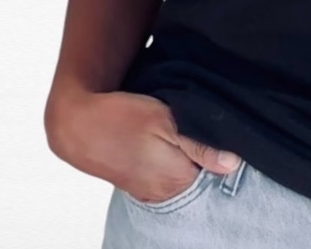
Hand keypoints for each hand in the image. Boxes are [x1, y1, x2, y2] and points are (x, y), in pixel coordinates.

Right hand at [46, 89, 242, 204]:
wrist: (77, 124)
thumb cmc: (122, 117)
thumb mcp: (166, 120)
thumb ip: (200, 144)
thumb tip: (233, 163)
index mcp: (177, 180)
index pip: (217, 172)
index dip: (223, 150)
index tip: (221, 131)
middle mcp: (165, 194)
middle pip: (201, 177)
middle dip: (205, 155)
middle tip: (199, 127)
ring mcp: (150, 192)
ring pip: (183, 175)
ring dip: (187, 157)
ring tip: (180, 134)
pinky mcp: (138, 184)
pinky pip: (165, 176)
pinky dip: (171, 161)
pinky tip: (165, 144)